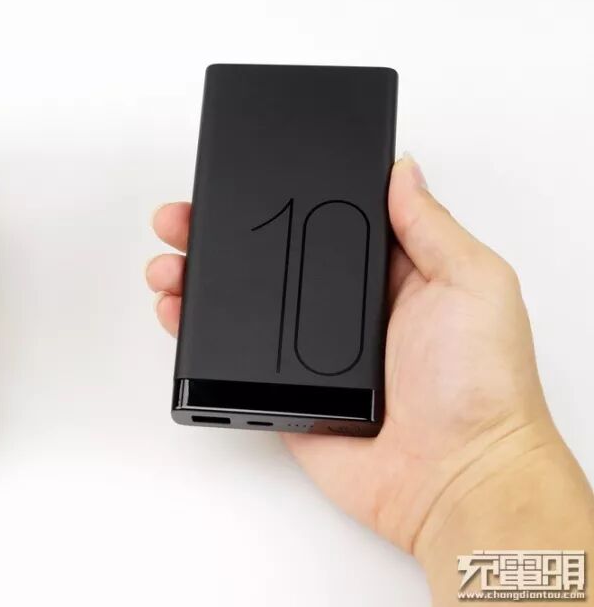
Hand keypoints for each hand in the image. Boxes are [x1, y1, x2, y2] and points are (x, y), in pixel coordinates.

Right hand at [147, 156, 591, 591]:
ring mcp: (311, 356)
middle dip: (219, 234)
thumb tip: (402, 169)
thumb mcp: (474, 283)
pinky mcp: (286, 396)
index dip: (280, 198)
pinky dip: (197, 339)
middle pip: (269, 259)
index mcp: (390, 276)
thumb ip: (432, 226)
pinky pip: (232, 363)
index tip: (241, 177)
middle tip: (183, 217)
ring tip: (167, 263)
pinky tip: (176, 313)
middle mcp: (345, 313)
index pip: (322, 222)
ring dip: (198, 281)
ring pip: (242, 308)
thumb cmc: (481, 387)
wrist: (454, 478)